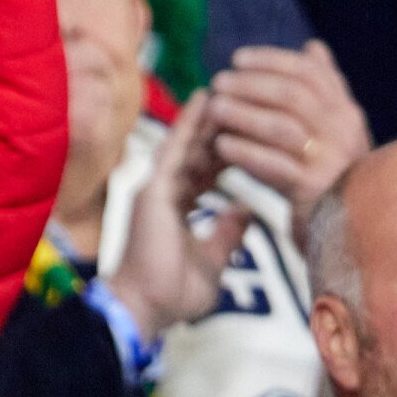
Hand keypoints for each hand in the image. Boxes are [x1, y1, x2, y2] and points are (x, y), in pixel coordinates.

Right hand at [107, 90, 250, 339]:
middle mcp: (165, 194)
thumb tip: (246, 211)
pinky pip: (174, 149)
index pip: (206, 174)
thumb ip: (228, 236)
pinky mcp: (152, 189)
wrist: (144, 309)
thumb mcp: (213, 263)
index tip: (252, 134)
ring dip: (209, 117)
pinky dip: (188, 124)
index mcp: (177, 210)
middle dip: (223, 128)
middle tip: (248, 99)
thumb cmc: (172, 295)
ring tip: (232, 86)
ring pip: (189, 144)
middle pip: (199, 152)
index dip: (228, 154)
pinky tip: (204, 98)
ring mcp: (156, 189)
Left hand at [206, 41, 369, 244]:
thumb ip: (320, 93)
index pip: (309, 72)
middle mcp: (343, 130)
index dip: (273, 60)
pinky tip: (221, 146)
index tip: (239, 58)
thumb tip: (311, 48)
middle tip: (220, 82)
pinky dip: (247, 152)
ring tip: (215, 109)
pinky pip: (275, 165)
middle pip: (295, 93)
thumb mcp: (329, 132)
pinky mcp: (312, 191)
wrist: (340, 236)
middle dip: (253, 84)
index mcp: (346, 112)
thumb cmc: (327, 181)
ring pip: (283, 126)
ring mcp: (330, 160)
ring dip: (246, 114)